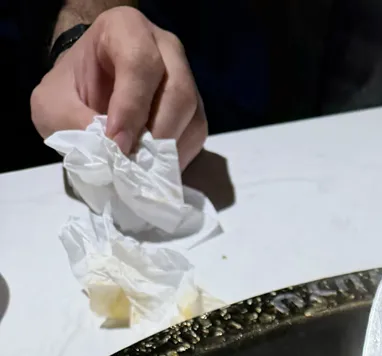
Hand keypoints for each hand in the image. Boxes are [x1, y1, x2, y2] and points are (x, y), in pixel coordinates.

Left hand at [30, 6, 206, 167]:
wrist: (86, 92)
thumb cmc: (70, 90)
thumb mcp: (52, 104)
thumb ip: (72, 122)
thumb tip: (109, 153)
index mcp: (126, 29)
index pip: (140, 63)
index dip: (131, 107)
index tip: (116, 143)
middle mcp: (164, 48)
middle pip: (178, 91)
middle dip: (157, 134)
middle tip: (134, 162)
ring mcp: (185, 77)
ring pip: (192, 115)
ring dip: (169, 150)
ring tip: (143, 167)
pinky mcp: (193, 108)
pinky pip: (196, 135)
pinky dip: (177, 157)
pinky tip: (154, 166)